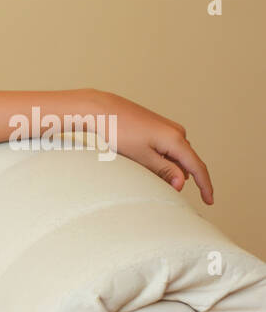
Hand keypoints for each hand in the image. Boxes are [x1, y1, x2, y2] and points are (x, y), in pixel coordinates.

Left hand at [92, 89, 213, 204]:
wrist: (102, 110)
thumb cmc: (118, 132)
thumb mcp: (141, 157)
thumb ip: (163, 170)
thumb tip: (182, 183)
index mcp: (176, 139)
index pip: (197, 167)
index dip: (205, 186)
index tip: (209, 201)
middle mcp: (177, 132)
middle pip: (186, 163)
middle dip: (176, 177)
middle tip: (152, 183)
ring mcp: (169, 128)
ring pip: (175, 156)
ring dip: (166, 168)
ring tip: (140, 166)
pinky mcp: (159, 128)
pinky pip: (166, 149)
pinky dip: (160, 159)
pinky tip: (140, 158)